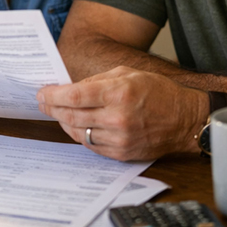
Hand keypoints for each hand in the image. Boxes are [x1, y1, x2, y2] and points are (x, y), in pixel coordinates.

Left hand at [37, 66, 207, 161]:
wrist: (184, 119)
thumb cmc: (158, 91)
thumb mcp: (128, 73)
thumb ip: (98, 80)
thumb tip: (71, 88)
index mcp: (119, 92)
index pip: (75, 95)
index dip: (53, 95)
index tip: (42, 93)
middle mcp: (118, 117)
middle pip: (72, 116)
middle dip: (53, 108)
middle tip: (43, 103)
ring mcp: (120, 138)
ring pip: (79, 133)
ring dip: (64, 123)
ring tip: (58, 113)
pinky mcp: (122, 153)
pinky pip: (92, 146)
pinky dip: (81, 135)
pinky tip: (76, 126)